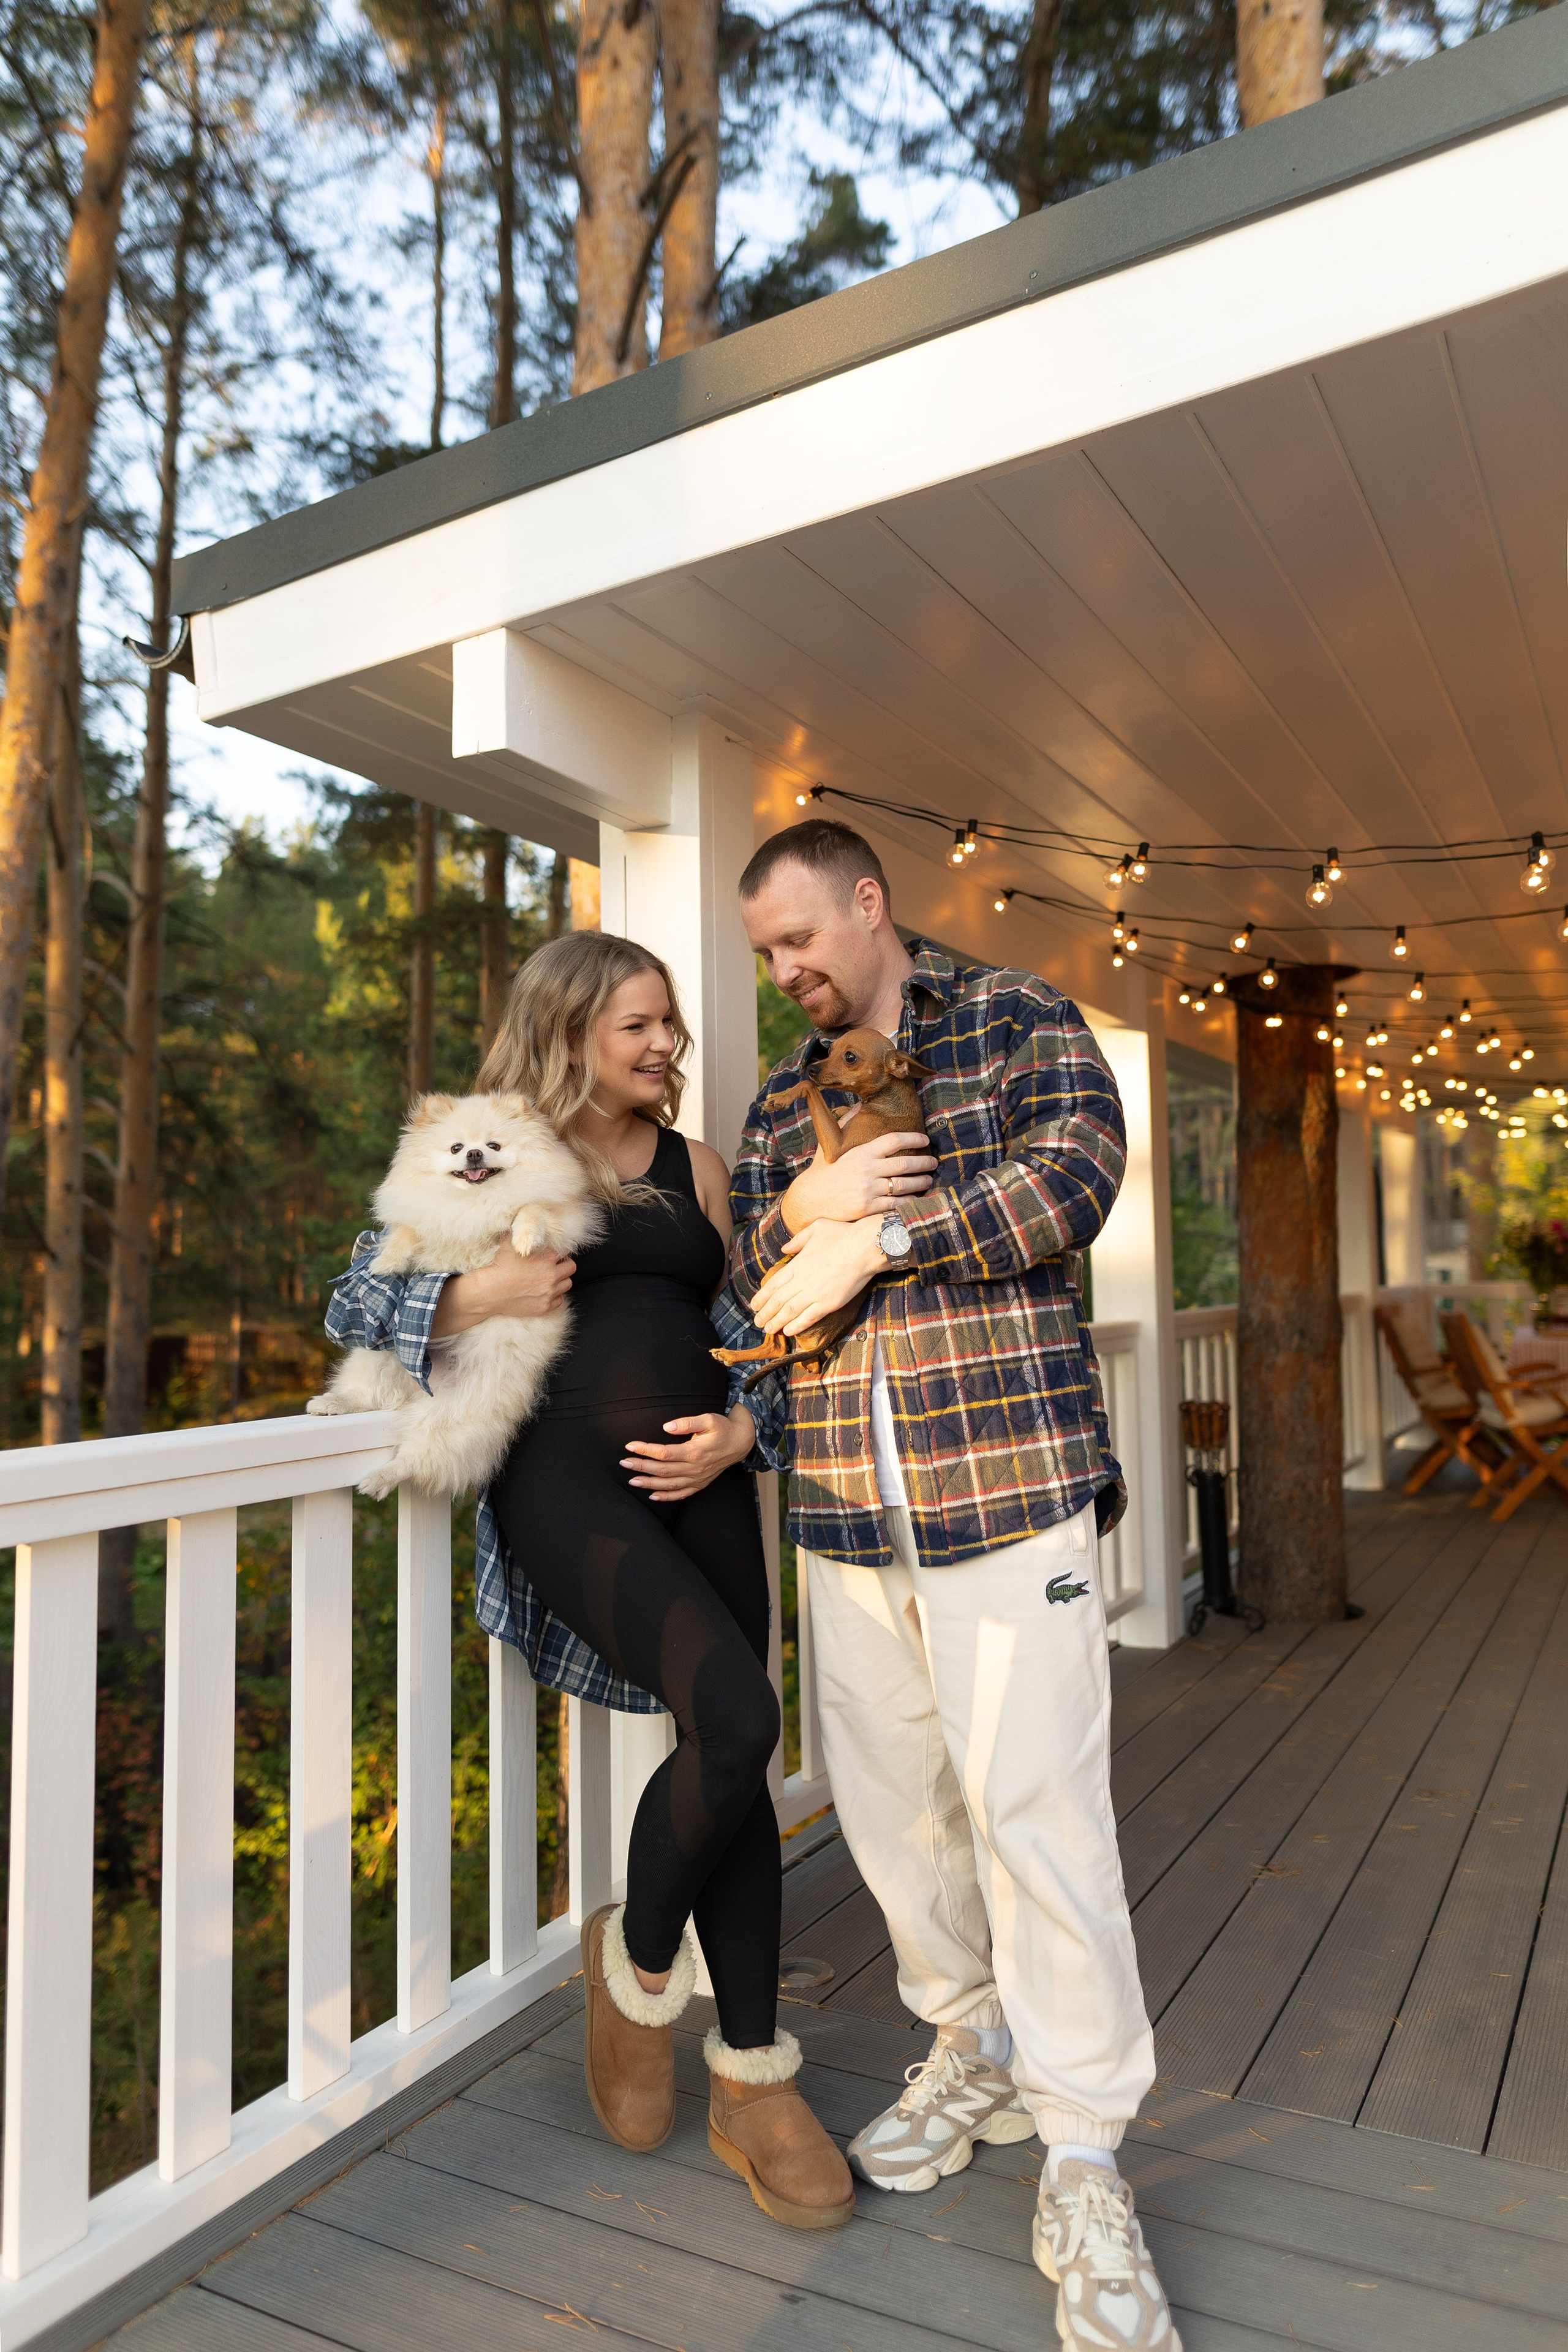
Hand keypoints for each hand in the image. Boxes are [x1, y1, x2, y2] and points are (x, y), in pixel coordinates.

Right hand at [430, 1243, 574, 1341]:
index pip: (565, 1251)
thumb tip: (525, 1220)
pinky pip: (559, 1300)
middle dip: (564, 1265)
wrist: (490, 1291)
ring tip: (550, 1278)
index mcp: (547, 1258)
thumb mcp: (510, 1242)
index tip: (554, 1253)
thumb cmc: (499, 1266)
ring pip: (567, 1283)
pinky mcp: (545, 1306)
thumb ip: (523, 1233)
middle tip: (555, 1266)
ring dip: (561, 1280)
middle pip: (571, 1267)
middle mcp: (552, 1275)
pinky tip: (544, 1291)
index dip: (559, 1251)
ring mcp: (549, 1292)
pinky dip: (554, 1296)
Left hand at [622, 1406, 755, 1500]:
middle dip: (642, 1467)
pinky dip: (667, 1497)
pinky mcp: (700, 1484)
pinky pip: (681, 1494)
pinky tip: (653, 1495)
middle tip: (624, 1462)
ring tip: (632, 1480)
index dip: (645, 1450)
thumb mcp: (708, 1419)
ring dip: (649, 1483)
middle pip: (663, 1470)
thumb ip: (688, 1422)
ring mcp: (698, 1478)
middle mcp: (695, 1468)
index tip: (630, 1446)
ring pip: (669, 1484)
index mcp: (695, 1451)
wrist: (740, 1443)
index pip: (664, 1453)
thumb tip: (667, 1426)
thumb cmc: (723, 1428)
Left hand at [751, 1218, 888, 1335]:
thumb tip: (784, 1249)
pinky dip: (797, 1326)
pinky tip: (788, 1331)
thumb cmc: (843, 1235)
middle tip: (757, 1322)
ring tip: (768, 1330)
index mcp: (797, 1264)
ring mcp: (815, 1293)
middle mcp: (802, 1280)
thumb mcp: (816, 1228)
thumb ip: (797, 1240)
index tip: (753, 1306)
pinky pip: (809, 1318)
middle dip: (765, 1313)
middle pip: (778, 1301)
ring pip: (790, 1312)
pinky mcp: (829, 1303)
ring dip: (776, 1322)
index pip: (773, 1284)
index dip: (761, 1297)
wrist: (865, 1246)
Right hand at [781, 1131, 935, 1232]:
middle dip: (923, 1162)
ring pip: (903, 1185)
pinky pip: (895, 1204)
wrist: (810, 1198)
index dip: (913, 1138)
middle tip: (933, 1162)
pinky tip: (917, 1198)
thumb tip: (859, 1105)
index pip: (893, 1140)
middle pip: (904, 1163)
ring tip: (928, 1179)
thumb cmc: (823, 1170)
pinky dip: (909, 1201)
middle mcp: (867, 1170)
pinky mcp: (868, 1208)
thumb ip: (846, 1123)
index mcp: (861, 1152)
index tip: (925, 1140)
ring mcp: (868, 1190)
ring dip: (920, 1182)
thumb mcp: (831, 1144)